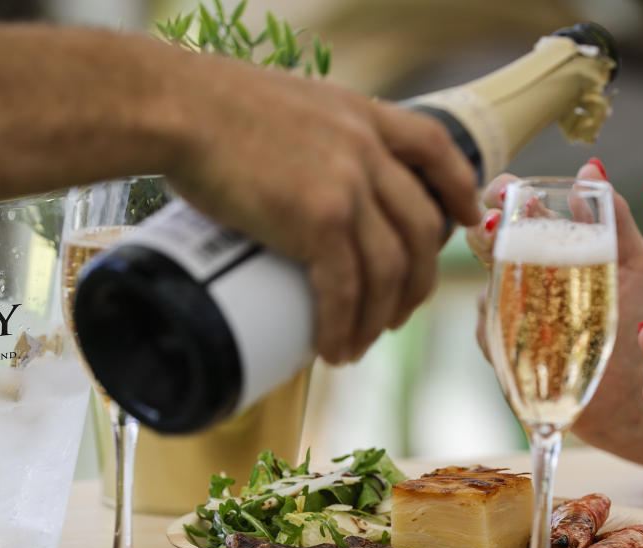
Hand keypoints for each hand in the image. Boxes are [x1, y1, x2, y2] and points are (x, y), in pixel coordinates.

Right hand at [169, 56, 480, 363]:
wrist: (175, 108)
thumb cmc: (209, 105)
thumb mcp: (289, 104)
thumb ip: (316, 136)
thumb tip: (306, 183)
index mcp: (363, 115)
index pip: (434, 149)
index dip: (458, 188)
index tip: (466, 219)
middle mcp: (368, 150)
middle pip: (421, 228)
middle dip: (416, 280)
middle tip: (395, 312)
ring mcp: (349, 186)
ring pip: (389, 270)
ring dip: (379, 317)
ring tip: (359, 343)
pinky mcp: (319, 221)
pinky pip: (346, 290)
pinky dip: (343, 327)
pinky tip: (335, 349)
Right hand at [467, 159, 642, 445]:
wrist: (630, 391)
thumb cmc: (633, 322)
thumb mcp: (633, 263)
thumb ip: (615, 217)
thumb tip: (592, 167)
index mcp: (554, 244)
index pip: (514, 206)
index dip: (501, 193)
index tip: (503, 192)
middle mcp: (525, 274)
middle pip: (486, 240)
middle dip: (487, 231)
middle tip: (500, 231)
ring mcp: (509, 312)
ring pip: (486, 284)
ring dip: (499, 280)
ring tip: (529, 287)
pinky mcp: (502, 348)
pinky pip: (488, 328)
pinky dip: (501, 323)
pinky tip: (530, 328)